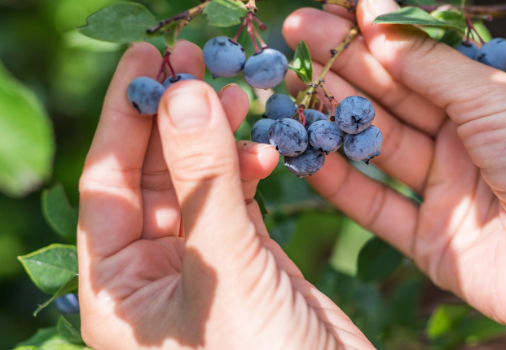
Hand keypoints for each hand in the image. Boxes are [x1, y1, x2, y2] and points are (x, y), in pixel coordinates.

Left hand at [77, 41, 373, 348]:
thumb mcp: (224, 272)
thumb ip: (205, 186)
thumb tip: (186, 96)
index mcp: (120, 290)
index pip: (109, 185)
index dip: (129, 118)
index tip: (149, 59)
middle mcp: (156, 276)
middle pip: (156, 177)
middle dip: (177, 119)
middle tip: (198, 59)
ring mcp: (208, 268)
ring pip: (202, 185)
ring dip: (219, 140)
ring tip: (240, 93)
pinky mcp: (254, 264)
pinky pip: (241, 202)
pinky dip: (253, 170)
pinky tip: (266, 149)